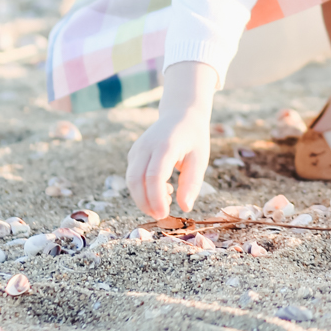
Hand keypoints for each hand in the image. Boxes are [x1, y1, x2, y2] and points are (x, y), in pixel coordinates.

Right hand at [126, 62, 217, 217]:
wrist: (181, 114)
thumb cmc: (193, 138)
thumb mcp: (200, 159)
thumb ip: (192, 183)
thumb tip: (185, 207)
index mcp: (165, 145)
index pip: (153, 176)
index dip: (156, 198)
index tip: (165, 214)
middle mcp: (147, 146)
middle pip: (135, 180)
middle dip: (145, 203)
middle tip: (163, 215)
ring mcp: (137, 149)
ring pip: (131, 180)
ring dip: (143, 198)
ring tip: (167, 201)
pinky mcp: (134, 154)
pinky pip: (133, 177)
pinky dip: (143, 190)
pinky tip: (163, 190)